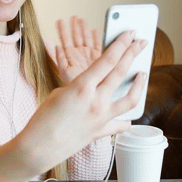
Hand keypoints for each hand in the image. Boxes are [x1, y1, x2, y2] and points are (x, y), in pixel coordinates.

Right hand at [20, 30, 147, 174]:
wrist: (39, 148)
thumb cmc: (43, 119)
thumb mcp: (59, 93)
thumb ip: (79, 87)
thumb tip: (92, 87)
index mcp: (82, 87)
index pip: (107, 59)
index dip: (121, 44)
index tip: (130, 33)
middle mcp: (96, 101)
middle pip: (120, 72)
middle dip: (133, 53)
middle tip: (142, 42)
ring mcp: (101, 118)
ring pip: (130, 98)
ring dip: (139, 84)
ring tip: (143, 74)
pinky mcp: (101, 132)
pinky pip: (119, 124)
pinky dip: (125, 120)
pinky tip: (129, 117)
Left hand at [55, 16, 101, 84]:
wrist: (90, 93)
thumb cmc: (76, 85)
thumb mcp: (65, 72)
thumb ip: (60, 58)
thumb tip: (56, 46)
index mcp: (71, 56)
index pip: (65, 40)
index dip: (62, 30)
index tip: (60, 21)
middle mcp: (80, 54)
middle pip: (76, 36)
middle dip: (74, 26)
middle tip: (73, 17)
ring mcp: (89, 55)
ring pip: (86, 38)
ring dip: (83, 28)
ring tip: (80, 19)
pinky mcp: (99, 57)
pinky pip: (98, 44)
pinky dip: (96, 37)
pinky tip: (94, 30)